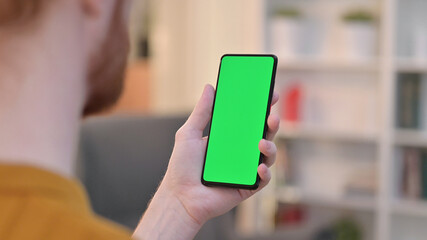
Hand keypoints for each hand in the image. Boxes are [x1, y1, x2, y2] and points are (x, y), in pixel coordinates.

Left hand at [159, 84, 279, 225]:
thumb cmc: (182, 167)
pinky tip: (258, 167)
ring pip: (268, 155)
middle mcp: (240, 152)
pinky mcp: (248, 186)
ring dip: (271, 147)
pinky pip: (263, 179)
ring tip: (262, 143)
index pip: (248, 119)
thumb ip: (201, 112)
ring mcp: (245, 169)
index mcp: (228, 138)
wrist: (180, 197)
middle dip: (271, 123)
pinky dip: (265, 172)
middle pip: (263, 134)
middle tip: (272, 115)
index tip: (269, 94)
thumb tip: (209, 87)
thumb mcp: (189, 134)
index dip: (260, 107)